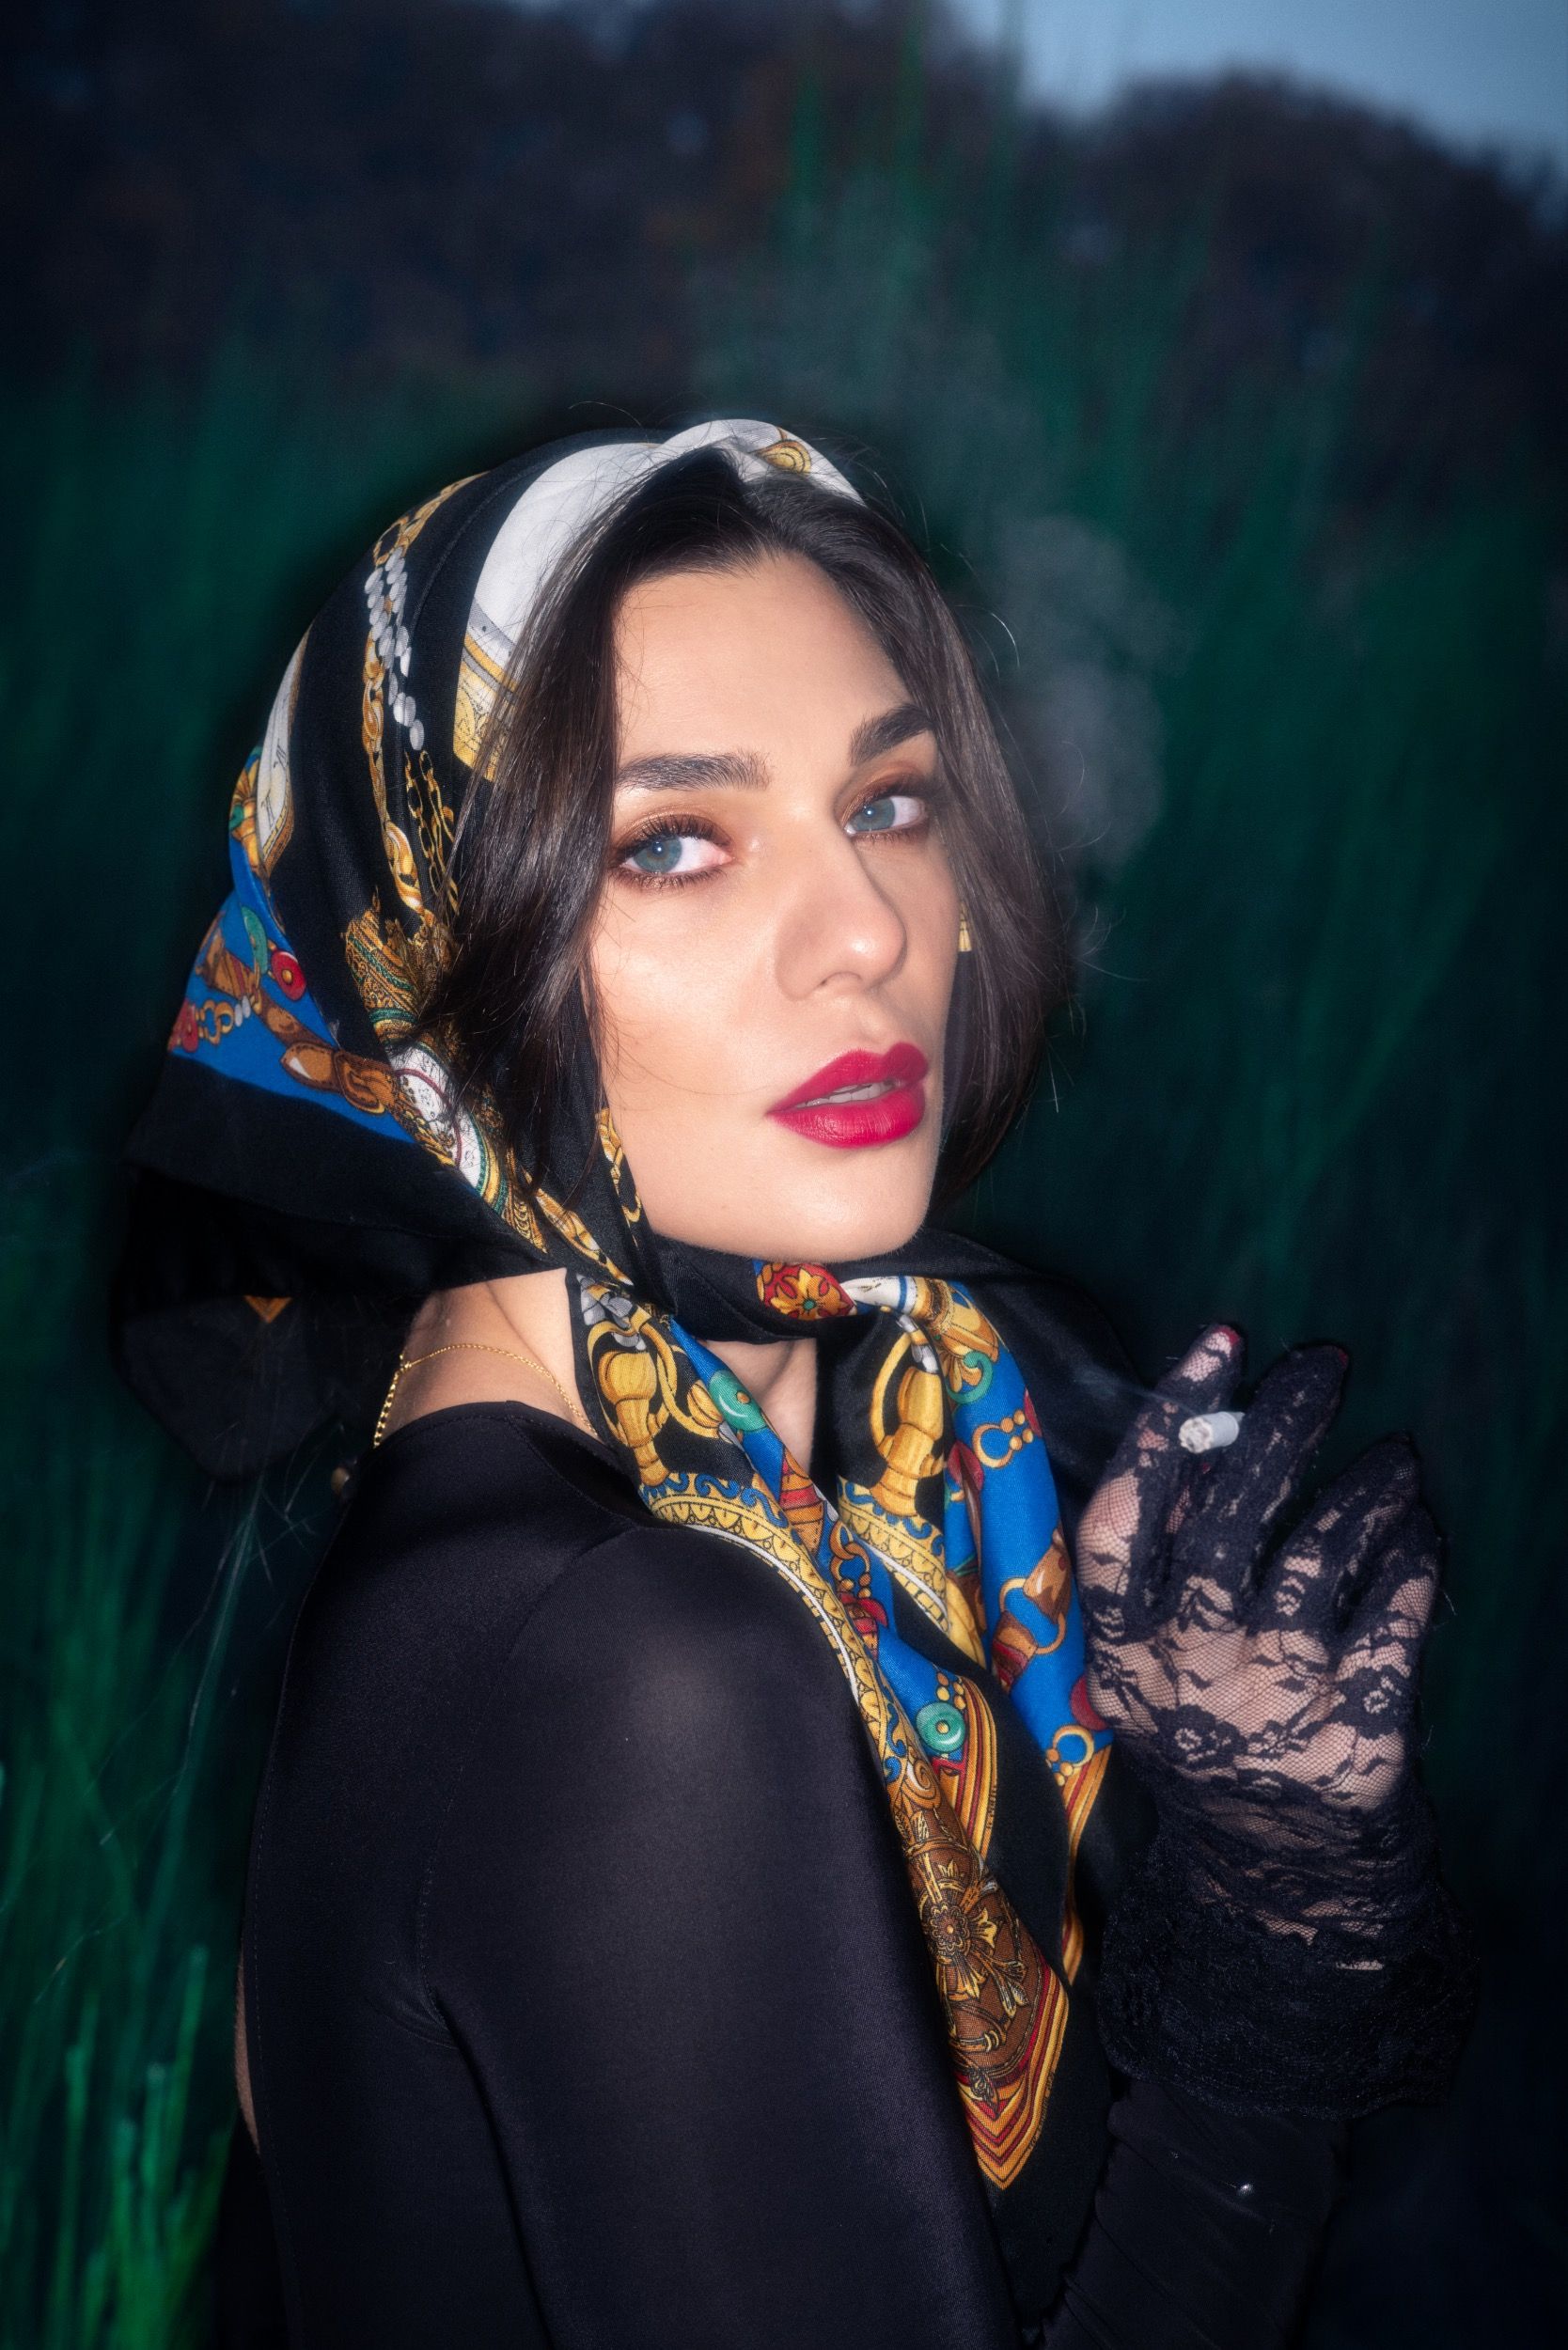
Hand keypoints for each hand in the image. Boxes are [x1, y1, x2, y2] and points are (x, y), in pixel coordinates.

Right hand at [1077, 1327, 1474, 2112]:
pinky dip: (1410, 1556)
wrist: (1277, 1878)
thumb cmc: (1216, 1729)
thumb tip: (1210, 1428)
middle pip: (1228, 1517)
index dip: (1168, 1421)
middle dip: (1282, 1423)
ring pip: (1321, 1555)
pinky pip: (1393, 1611)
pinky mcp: (1356, 1732)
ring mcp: (1272, 1704)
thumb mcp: (1157, 1658)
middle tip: (1325, 1365)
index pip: (1125, 1514)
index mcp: (1120, 1647)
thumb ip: (1170, 1558)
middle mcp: (1185, 1672)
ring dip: (1365, 1486)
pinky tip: (1417, 1528)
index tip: (1222, 1346)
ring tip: (1393, 1457)